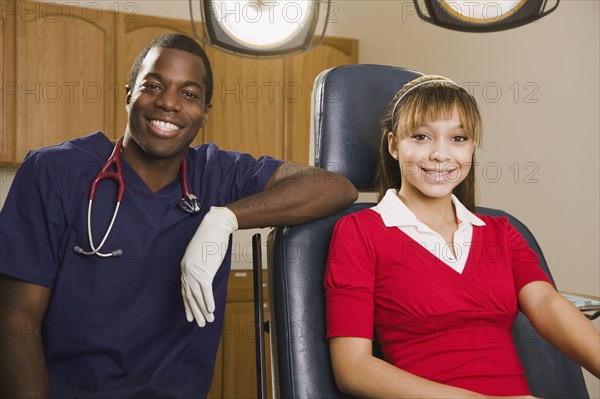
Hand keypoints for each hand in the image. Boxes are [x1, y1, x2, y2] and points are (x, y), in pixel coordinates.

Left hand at [181, 206, 237, 326]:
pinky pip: (205, 290)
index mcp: (185, 266)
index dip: (188, 304)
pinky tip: (211, 310)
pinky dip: (208, 302)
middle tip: (199, 323)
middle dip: (195, 311)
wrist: (215, 226)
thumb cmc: (211, 237)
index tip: (191, 315)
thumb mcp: (202, 252)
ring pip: (197, 296)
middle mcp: (187, 270)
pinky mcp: (204, 271)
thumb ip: (200, 264)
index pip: (185, 289)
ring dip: (203, 310)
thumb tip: (205, 271)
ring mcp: (194, 271)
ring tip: (207, 321)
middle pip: (190, 296)